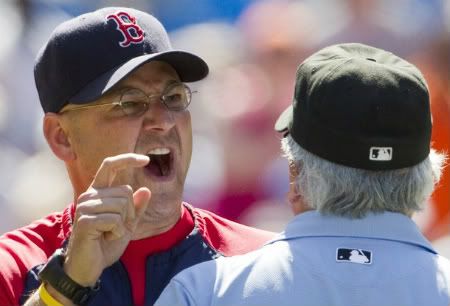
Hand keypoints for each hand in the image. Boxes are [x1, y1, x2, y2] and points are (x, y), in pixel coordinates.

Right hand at [63, 153, 150, 286]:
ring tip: (109, 233)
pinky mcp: (85, 220)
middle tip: (117, 228)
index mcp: (98, 192)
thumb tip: (146, 189)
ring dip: (123, 224)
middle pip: (126, 190)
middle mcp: (89, 195)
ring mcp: (85, 206)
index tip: (145, 160)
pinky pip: (115, 220)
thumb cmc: (106, 244)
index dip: (127, 159)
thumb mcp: (127, 224)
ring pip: (122, 205)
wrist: (88, 266)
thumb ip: (136, 208)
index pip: (109, 166)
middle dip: (130, 212)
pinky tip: (106, 238)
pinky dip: (118, 232)